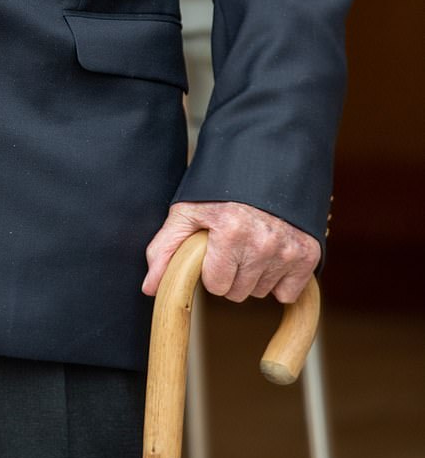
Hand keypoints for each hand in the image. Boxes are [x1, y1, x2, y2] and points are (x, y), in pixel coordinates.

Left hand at [142, 200, 319, 303]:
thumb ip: (165, 249)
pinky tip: (271, 254)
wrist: (263, 164)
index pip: (217, 286)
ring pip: (262, 292)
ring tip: (251, 243)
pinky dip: (280, 279)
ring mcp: (288, 249)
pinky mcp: (308, 253)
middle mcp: (263, 243)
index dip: (211, 269)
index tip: (214, 248)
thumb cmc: (220, 189)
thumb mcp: (187, 211)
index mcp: (230, 232)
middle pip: (239, 292)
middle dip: (231, 273)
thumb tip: (149, 288)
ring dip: (254, 275)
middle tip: (232, 244)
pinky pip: (288, 292)